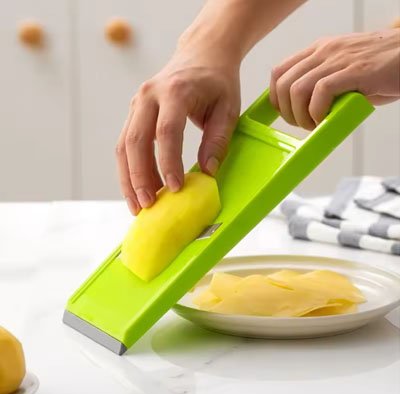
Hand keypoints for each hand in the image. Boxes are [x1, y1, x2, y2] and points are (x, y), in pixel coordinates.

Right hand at [116, 45, 239, 214]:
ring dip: (128, 178)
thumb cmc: (217, 82)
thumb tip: (208, 172)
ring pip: (124, 145)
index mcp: (175, 91)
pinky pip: (126, 144)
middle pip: (135, 141)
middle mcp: (149, 95)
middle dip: (139, 177)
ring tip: (137, 205)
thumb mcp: (228, 109)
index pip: (166, 132)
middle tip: (148, 205)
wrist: (202, 54)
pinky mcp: (135, 113)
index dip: (168, 163)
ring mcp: (137, 103)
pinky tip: (137, 188)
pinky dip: (129, 169)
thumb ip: (217, 140)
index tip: (175, 189)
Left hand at [270, 28, 399, 129]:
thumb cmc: (379, 68)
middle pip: (284, 83)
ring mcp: (339, 59)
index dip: (275, 97)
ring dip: (301, 115)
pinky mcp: (355, 70)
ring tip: (314, 125)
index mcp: (318, 50)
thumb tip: (302, 109)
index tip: (284, 113)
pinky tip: (326, 120)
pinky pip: (321, 92)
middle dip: (286, 111)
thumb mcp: (342, 71)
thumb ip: (320, 84)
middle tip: (301, 124)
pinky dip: (317, 112)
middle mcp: (324, 51)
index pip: (279, 72)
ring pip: (298, 89)